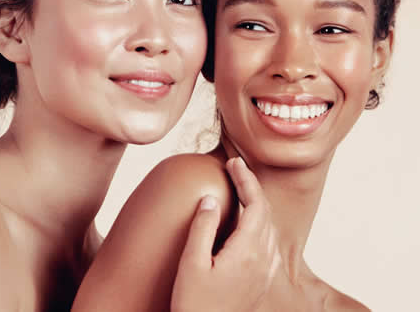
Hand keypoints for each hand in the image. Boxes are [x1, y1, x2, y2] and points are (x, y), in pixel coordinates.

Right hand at [171, 157, 279, 311]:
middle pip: (265, 211)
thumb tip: (210, 198)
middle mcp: (263, 259)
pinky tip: (246, 222)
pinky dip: (259, 221)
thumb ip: (203, 227)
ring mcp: (265, 271)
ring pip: (269, 225)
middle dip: (252, 185)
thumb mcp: (191, 264)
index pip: (255, 203)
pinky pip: (268, 241)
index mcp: (247, 251)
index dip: (246, 178)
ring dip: (256, 202)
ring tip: (240, 188)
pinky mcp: (262, 280)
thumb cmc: (195, 306)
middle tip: (235, 169)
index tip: (234, 162)